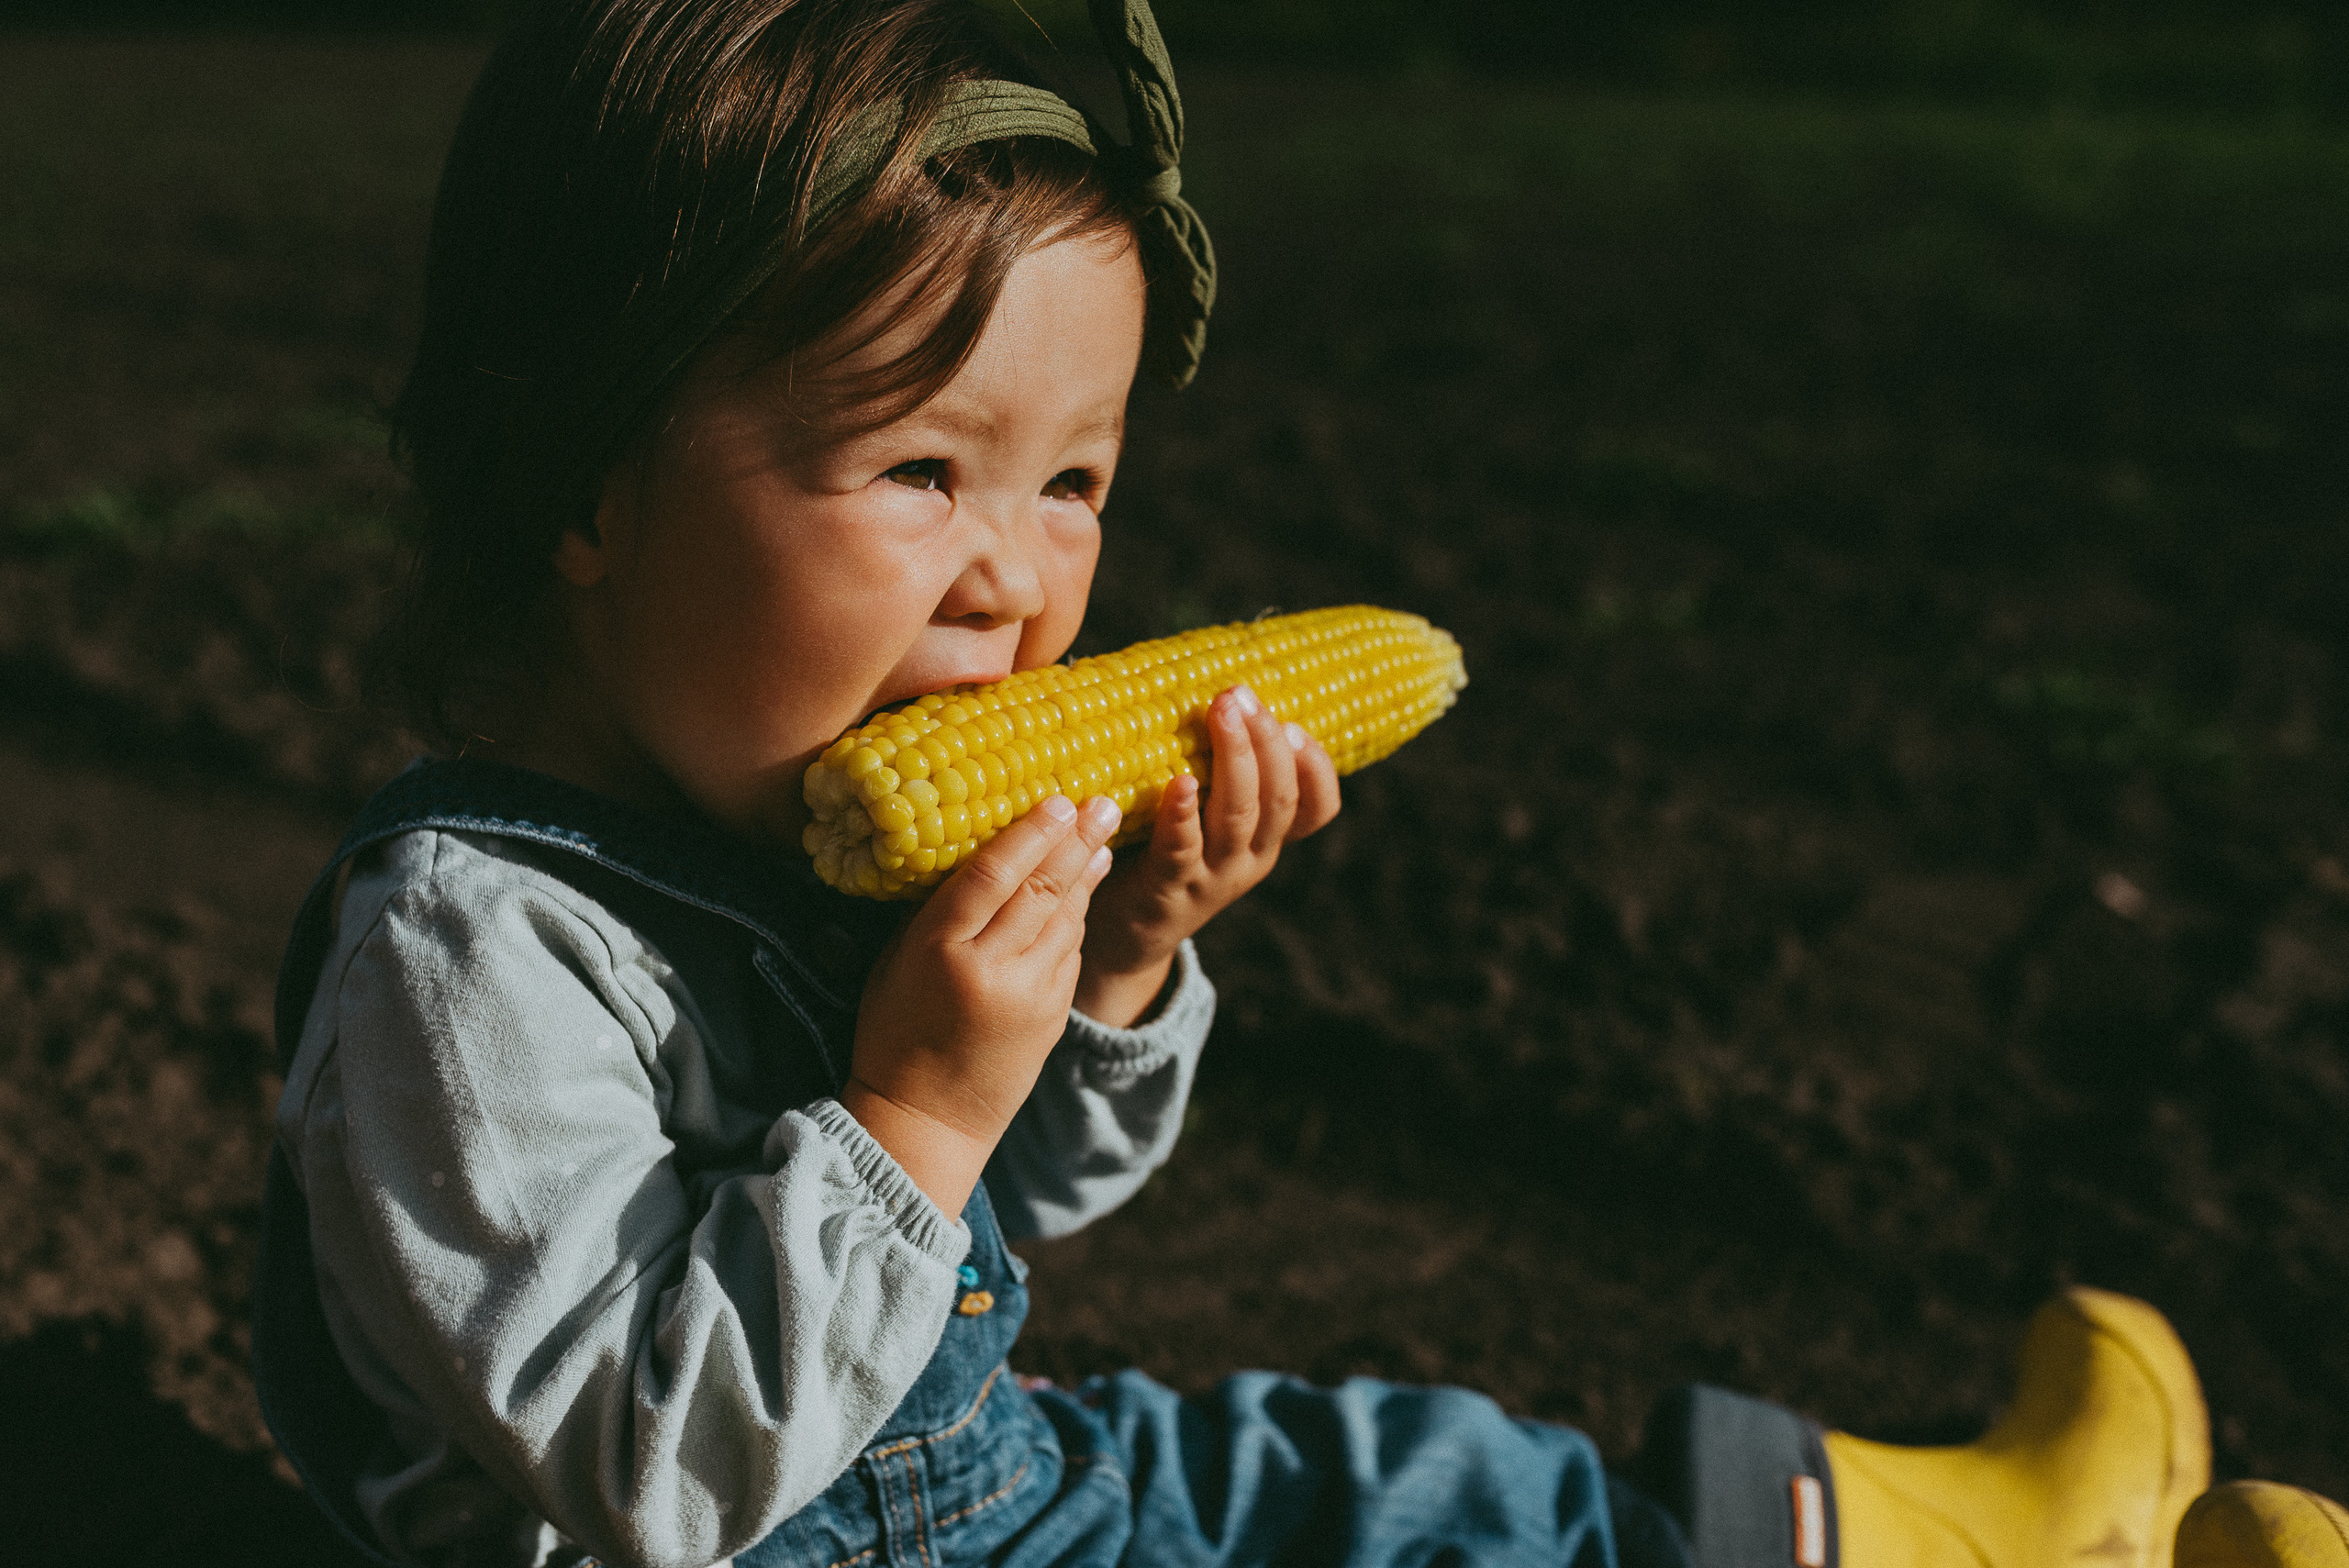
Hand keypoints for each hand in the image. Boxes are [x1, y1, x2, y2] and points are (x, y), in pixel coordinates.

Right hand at [842, 792, 1120, 1214]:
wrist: (927, 1121)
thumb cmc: (896, 1033)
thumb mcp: (896, 965)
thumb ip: (936, 914)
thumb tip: (984, 855)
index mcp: (939, 950)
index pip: (992, 875)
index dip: (1029, 833)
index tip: (1056, 800)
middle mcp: (990, 969)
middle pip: (1043, 889)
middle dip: (1076, 840)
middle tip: (1101, 802)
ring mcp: (1029, 995)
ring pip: (1066, 918)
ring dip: (1086, 873)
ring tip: (1101, 835)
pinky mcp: (1053, 1016)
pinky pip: (1070, 952)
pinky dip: (1077, 916)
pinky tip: (1085, 888)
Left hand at [1074, 683, 1341, 1026]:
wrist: (1120, 936)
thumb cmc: (1155, 850)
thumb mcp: (1200, 814)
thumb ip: (1211, 763)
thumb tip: (1197, 673)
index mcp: (1265, 837)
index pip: (1316, 806)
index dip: (1317, 766)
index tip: (1297, 725)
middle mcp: (1250, 857)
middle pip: (1279, 798)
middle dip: (1266, 740)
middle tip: (1241, 694)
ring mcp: (1212, 876)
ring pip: (1241, 816)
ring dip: (1235, 759)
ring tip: (1222, 712)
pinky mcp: (1168, 888)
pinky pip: (1182, 848)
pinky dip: (1182, 813)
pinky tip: (1178, 781)